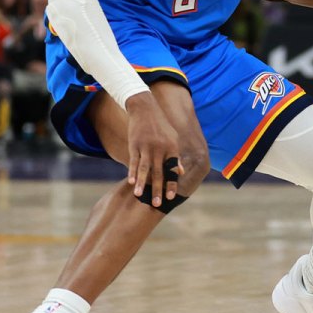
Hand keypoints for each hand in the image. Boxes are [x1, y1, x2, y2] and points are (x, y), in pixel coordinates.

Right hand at [125, 93, 182, 207]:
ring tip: (139, 196)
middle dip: (158, 189)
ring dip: (142, 183)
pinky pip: (133, 161)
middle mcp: (160, 148)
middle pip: (159, 172)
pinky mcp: (135, 145)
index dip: (172, 183)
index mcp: (172, 148)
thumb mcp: (173, 138)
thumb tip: (182, 172)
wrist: (145, 109)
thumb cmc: (161, 126)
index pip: (173, 169)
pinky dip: (132, 172)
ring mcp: (147, 147)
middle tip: (157, 204)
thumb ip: (176, 156)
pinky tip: (131, 182)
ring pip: (144, 168)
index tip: (171, 197)